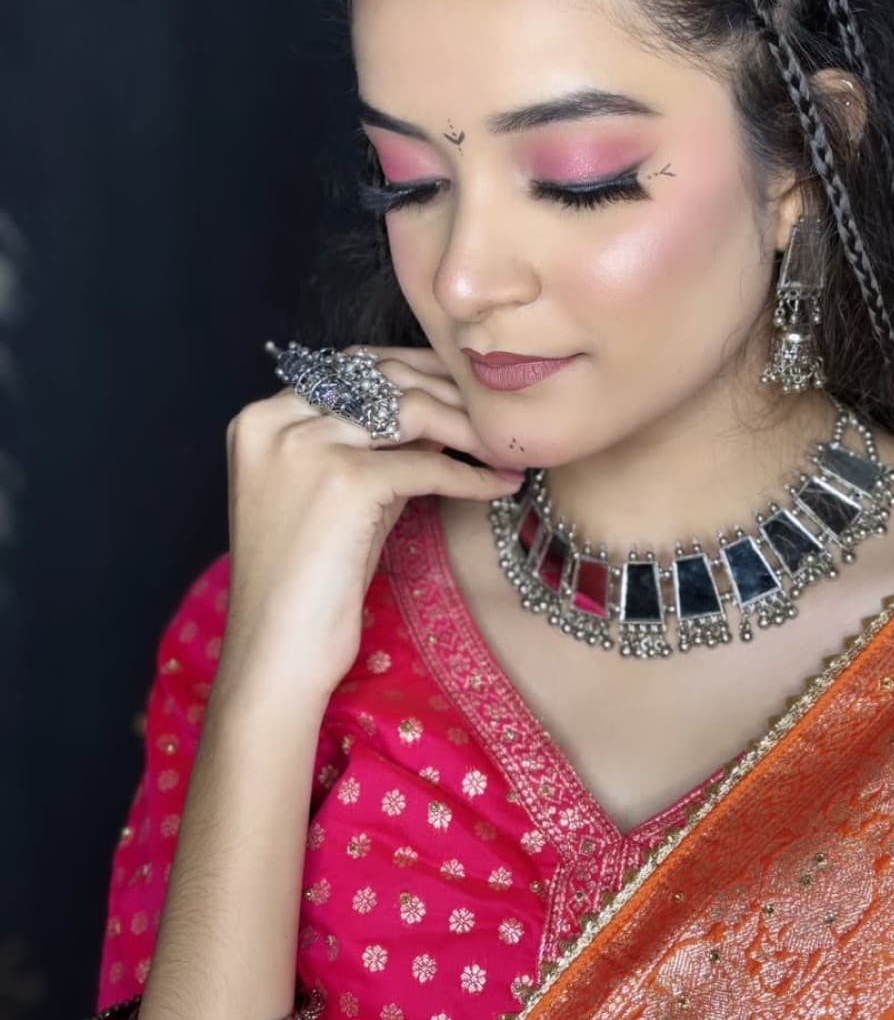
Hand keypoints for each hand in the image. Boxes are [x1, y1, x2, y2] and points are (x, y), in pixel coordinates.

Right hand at [215, 346, 524, 705]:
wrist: (279, 651)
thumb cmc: (309, 582)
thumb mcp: (337, 495)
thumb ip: (374, 447)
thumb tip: (440, 408)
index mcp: (263, 418)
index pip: (352, 367)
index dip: (414, 371)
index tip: (459, 386)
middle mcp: (278, 421)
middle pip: (383, 377)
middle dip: (447, 389)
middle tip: (495, 409)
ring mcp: (309, 446)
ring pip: (411, 409)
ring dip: (468, 425)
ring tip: (505, 445)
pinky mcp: (346, 481)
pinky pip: (428, 465)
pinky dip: (471, 475)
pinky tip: (501, 485)